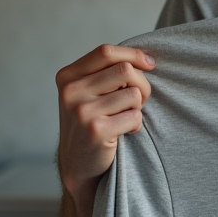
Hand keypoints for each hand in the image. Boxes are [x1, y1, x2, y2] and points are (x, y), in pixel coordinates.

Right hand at [56, 45, 155, 196]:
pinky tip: (123, 132)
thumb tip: (147, 58)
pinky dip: (135, 125)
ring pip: (133, 94)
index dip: (133, 54)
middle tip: (138, 101)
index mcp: (68, 76)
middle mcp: (71, 91)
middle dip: (141, 84)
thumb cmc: (91, 122)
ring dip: (137, 108)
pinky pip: (135, 116)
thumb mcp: (88, 92)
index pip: (106, 52)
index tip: (150, 64)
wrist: (78, 163)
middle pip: (125, 70)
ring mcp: (82, 111)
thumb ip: (106, 72)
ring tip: (125, 118)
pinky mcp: (96, 130)